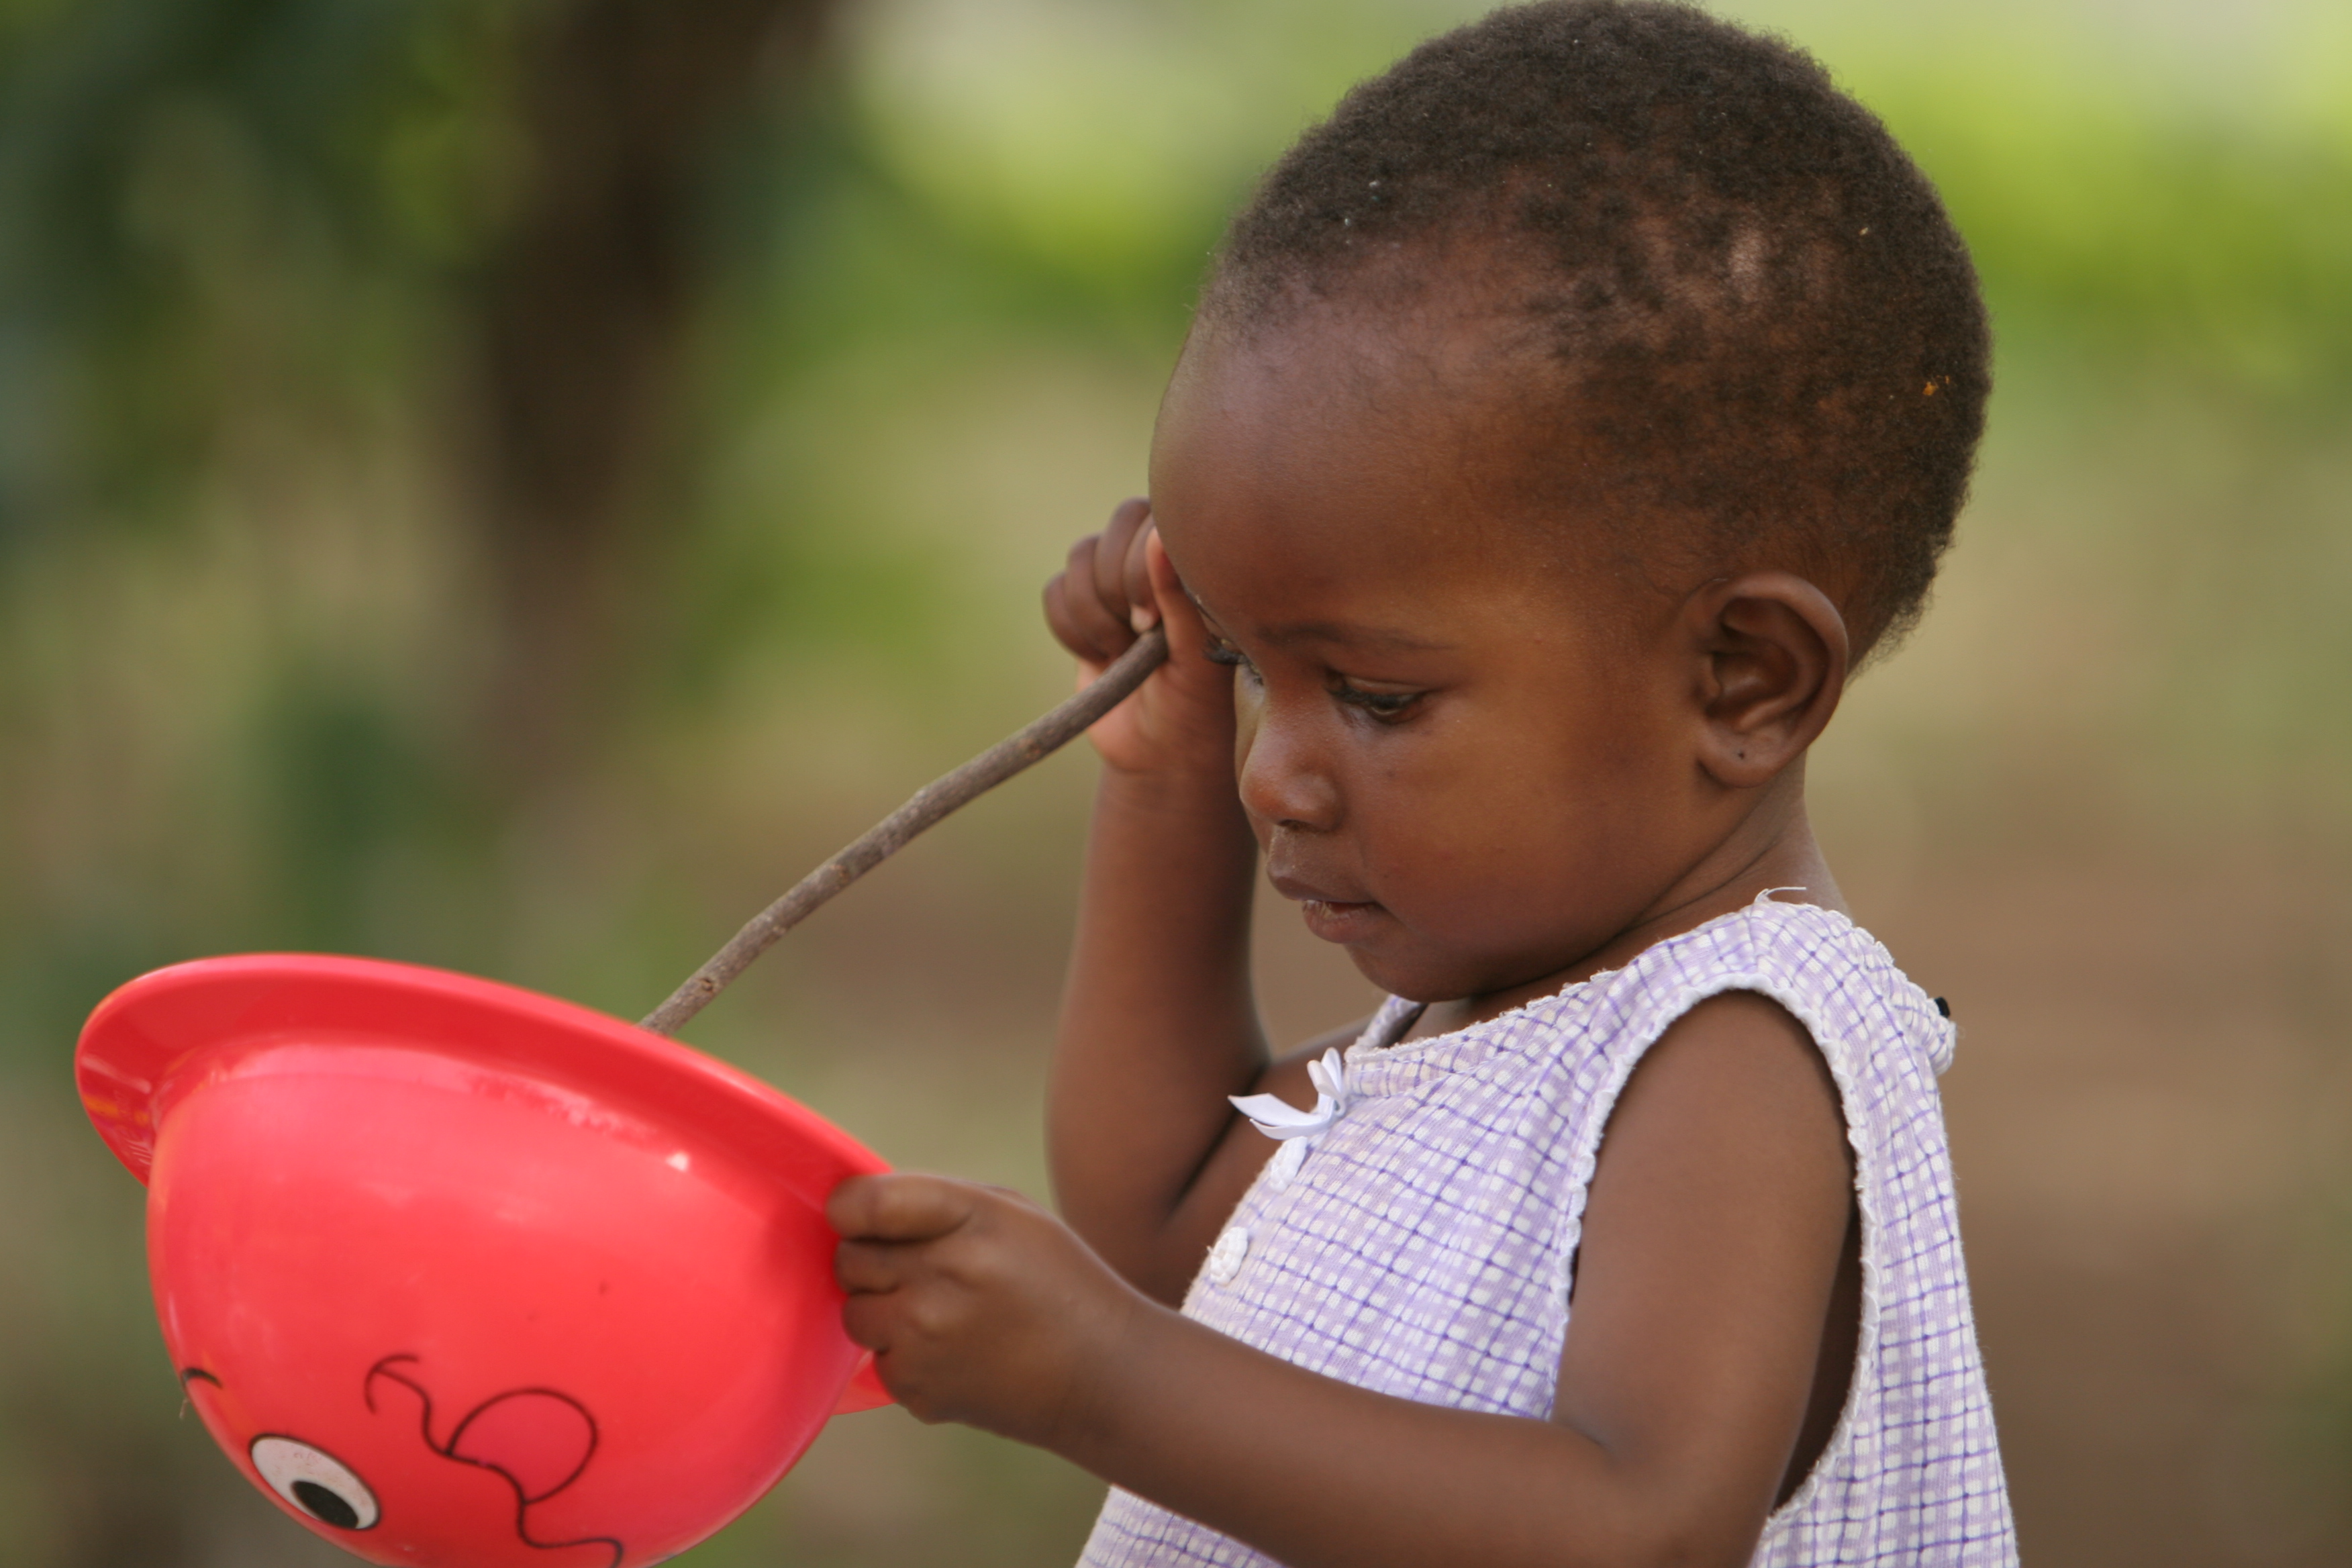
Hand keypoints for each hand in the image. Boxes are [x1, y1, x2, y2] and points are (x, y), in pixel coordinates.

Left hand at [829, 1173, 1152, 1447]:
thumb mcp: (1013, 1213)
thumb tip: (854, 1211)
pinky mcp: (917, 1390)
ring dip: (883, 1309)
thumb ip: (934, 1201)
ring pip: (854, 1312)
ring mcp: (924, 1339)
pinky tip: (954, 1352)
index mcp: (969, 1221)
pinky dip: (904, 1355)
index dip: (851, 1208)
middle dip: (874, 1259)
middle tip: (922, 1269)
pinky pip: (877, 1359)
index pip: (865, 1203)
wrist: (1099, 1374)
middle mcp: (940, 1278)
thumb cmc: (1055, 1279)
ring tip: (939, 1312)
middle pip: (849, 1259)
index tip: (862, 1217)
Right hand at [1042, 499, 1236, 780]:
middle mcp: (1157, 556)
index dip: (1141, 568)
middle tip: (1138, 636)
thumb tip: (1158, 534)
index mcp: (1197, 559)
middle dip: (1117, 588)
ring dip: (1096, 614)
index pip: (1157, 519)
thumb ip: (1180, 594)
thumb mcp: (1197, 654)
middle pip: (1116, 525)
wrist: (1160, 750)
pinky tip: (1100, 657)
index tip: (1152, 623)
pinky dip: (1071, 630)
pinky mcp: (1081, 604)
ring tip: (1123, 652)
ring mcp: (1116, 577)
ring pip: (1080, 554)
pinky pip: (1055, 590)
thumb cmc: (1198, 702)